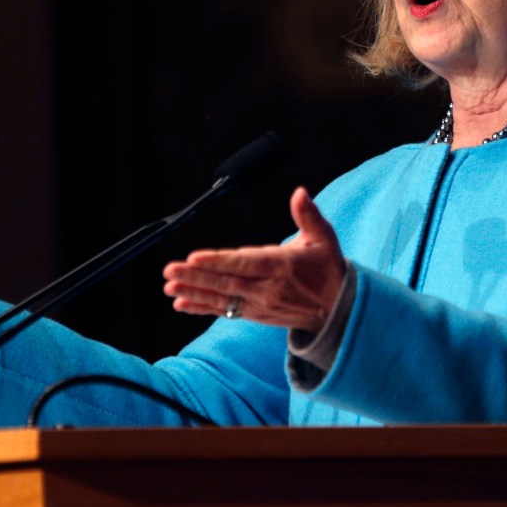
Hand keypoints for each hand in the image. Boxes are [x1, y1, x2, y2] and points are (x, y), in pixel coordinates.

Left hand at [163, 187, 345, 332]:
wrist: (337, 311)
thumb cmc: (327, 269)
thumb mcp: (324, 239)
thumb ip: (308, 215)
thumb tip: (300, 192)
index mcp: (282, 266)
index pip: (245, 263)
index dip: (218, 262)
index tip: (195, 258)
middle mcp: (268, 288)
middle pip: (226, 282)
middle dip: (196, 277)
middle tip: (170, 271)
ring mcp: (260, 304)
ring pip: (222, 298)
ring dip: (194, 292)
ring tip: (170, 287)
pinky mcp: (255, 314)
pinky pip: (225, 311)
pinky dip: (202, 307)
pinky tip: (181, 303)